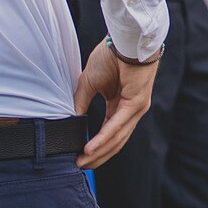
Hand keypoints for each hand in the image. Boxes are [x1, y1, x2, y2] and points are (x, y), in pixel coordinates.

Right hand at [74, 40, 158, 168]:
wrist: (124, 39)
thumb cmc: (110, 56)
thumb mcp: (88, 83)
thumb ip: (80, 103)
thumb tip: (70, 120)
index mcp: (120, 106)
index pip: (108, 134)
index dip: (95, 148)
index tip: (78, 158)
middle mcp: (130, 110)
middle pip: (115, 141)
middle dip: (97, 156)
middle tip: (79, 167)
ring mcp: (135, 108)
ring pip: (117, 137)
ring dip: (99, 152)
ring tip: (82, 162)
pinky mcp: (136, 103)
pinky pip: (117, 125)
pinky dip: (103, 137)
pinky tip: (90, 148)